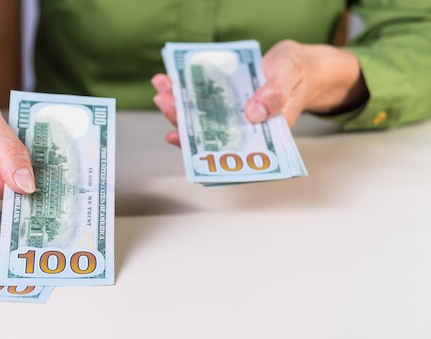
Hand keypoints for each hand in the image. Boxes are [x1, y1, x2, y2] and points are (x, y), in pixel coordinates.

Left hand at [152, 40, 368, 145]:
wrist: (299, 66)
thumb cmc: (298, 75)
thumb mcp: (289, 79)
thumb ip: (275, 95)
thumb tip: (253, 113)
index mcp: (260, 136)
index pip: (227, 150)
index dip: (202, 150)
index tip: (183, 141)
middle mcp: (241, 130)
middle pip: (207, 134)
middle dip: (183, 122)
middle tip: (167, 106)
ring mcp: (230, 116)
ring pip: (200, 118)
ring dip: (177, 106)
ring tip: (162, 91)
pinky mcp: (224, 101)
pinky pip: (201, 100)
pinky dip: (184, 92)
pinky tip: (170, 83)